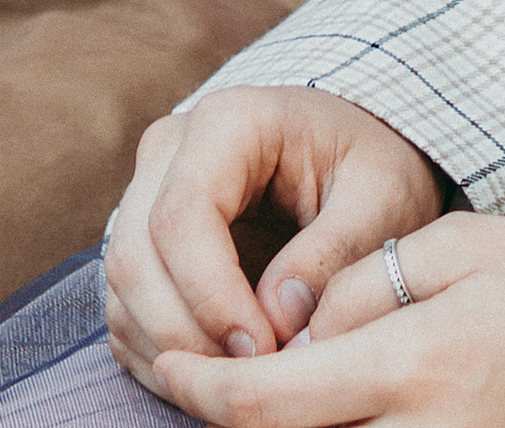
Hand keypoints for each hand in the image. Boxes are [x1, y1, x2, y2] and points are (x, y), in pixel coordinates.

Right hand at [105, 90, 439, 378]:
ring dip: (171, 352)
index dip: (212, 294)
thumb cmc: (370, 169)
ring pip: (122, 289)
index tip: (263, 350)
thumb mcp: (381, 198)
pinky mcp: (143, 246)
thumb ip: (333, 253)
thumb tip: (278, 318)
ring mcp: (146, 195)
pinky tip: (215, 377)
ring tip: (241, 383)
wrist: (354, 159)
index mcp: (228, 121)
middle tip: (251, 379)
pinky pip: (125, 312)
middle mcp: (171, 151)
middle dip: (186, 333)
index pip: (184, 213)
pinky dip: (161, 357)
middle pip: (136, 254)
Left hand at [146, 213, 504, 426]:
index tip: (166, 366)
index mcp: (411, 366)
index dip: (202, 390)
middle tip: (192, 377)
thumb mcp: (459, 246)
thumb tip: (299, 331)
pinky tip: (321, 412)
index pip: (269, 402)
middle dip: (231, 418)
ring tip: (260, 393)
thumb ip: (364, 284)